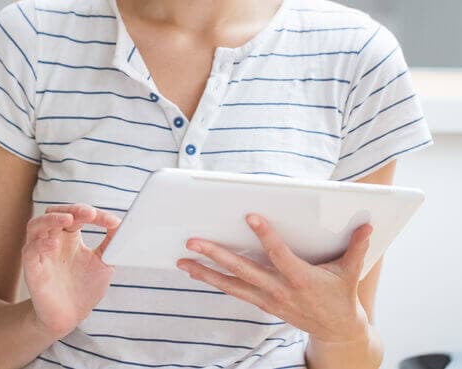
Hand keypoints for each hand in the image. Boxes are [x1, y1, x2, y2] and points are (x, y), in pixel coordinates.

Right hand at [22, 203, 121, 339]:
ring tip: (68, 219)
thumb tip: (122, 224)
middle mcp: (53, 240)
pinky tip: (54, 244)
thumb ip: (111, 244)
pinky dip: (40, 244)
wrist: (70, 317)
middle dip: (72, 210)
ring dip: (51, 219)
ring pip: (36, 225)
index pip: (78, 215)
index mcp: (69, 236)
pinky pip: (30, 250)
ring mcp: (40, 252)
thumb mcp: (104, 263)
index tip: (112, 222)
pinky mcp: (32, 269)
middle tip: (89, 213)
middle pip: (54, 212)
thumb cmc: (84, 288)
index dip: (94, 215)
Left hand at [176, 214, 372, 343]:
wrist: (337, 331)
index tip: (249, 216)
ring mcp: (268, 298)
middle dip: (217, 255)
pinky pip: (233, 291)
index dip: (266, 236)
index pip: (279, 255)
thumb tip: (366, 225)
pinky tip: (195, 271)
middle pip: (244, 270)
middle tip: (193, 241)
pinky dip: (213, 281)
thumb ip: (357, 248)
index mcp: (301, 278)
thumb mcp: (351, 273)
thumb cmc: (341, 296)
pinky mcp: (262, 303)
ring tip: (182, 261)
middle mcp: (280, 290)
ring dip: (205, 272)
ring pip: (231, 285)